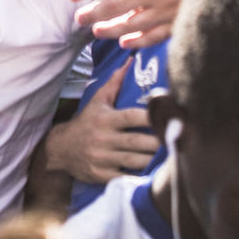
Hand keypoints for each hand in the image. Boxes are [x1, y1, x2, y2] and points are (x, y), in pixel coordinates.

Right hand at [44, 58, 162, 182]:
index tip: (170, 118)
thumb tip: (132, 60)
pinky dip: (140, 177)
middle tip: (178, 141)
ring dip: (154, 160)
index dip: (152, 118)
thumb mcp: (97, 100)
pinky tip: (155, 175)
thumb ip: (116, 81)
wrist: (60, 148)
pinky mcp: (101, 175)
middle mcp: (103, 138)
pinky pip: (125, 178)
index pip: (132, 117)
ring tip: (173, 157)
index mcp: (105, 118)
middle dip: (158, 142)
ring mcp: (102, 158)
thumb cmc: (86, 121)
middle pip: (137, 141)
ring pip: (134, 161)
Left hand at [69, 0, 190, 48]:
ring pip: (133, 24)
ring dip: (111, 29)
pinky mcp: (180, 19)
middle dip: (94, 12)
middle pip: (116, 4)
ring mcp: (168, 7)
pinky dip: (139, 41)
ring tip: (97, 31)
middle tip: (78, 18)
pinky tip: (124, 43)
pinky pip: (156, 35)